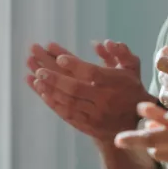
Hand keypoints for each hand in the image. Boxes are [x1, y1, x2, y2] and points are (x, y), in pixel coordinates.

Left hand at [25, 40, 153, 141]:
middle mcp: (105, 100)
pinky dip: (54, 104)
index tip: (59, 57)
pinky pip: (67, 115)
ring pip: (69, 103)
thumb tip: (104, 42)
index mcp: (115, 83)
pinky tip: (42, 93)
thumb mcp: (131, 68)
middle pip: (76, 88)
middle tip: (39, 70)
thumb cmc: (130, 89)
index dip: (75, 65)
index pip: (92, 73)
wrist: (132, 123)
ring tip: (35, 79)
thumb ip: (120, 53)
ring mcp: (95, 115)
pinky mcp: (87, 126)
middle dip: (55, 78)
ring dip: (50, 90)